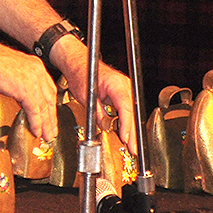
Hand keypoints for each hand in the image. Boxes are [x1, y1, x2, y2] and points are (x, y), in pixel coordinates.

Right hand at [0, 44, 60, 142]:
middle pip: (50, 100)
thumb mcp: (14, 69)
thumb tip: (22, 96)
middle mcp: (38, 73)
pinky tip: (36, 130)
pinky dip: (36, 123)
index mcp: (37, 67)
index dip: (51, 105)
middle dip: (51, 118)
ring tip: (46, 135)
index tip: (50, 115)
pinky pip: (34, 111)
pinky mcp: (25, 90)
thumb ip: (22, 81)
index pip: (49, 90)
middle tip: (51, 130)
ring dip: (46, 124)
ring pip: (44, 108)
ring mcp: (33, 81)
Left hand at [51, 35, 136, 153]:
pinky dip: (127, 122)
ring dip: (132, 129)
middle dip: (133, 132)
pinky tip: (127, 134)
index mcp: (116, 84)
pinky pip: (128, 110)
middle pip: (132, 112)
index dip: (127, 125)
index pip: (125, 107)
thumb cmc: (81, 73)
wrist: (78, 62)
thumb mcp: (86, 96)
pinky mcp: (123, 92)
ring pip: (132, 112)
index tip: (126, 138)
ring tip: (132, 146)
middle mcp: (124, 85)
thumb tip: (106, 127)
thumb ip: (97, 113)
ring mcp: (125, 88)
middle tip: (133, 149)